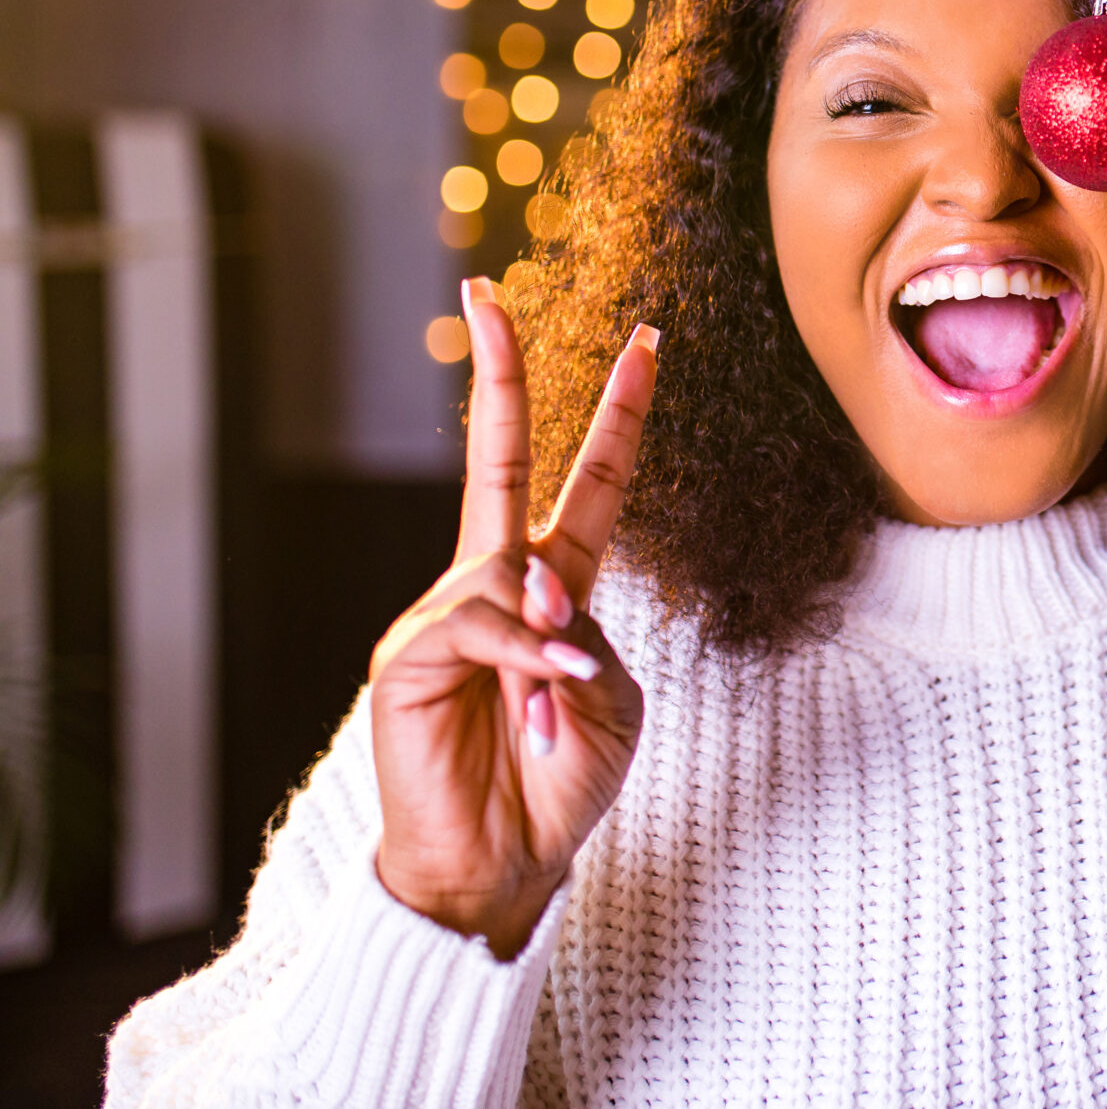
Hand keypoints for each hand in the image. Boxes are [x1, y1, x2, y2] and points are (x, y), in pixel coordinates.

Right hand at [371, 279, 657, 958]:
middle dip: (496, 374)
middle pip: (494, 457)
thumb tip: (539, 588)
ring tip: (556, 702)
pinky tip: (541, 693)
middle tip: (483, 293)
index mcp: (558, 585)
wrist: (502, 864)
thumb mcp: (612, 702)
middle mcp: (495, 583)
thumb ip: (590, 637)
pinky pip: (479, 622)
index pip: (590, 479)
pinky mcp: (408, 655)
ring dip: (550, 636)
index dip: (619, 413)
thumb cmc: (560, 782)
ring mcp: (445, 613)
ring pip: (509, 573)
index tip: (648, 343)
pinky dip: (524, 654)